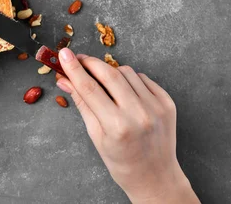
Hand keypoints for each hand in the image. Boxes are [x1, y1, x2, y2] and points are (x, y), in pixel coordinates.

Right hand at [55, 48, 198, 203]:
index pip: (89, 88)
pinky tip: (123, 91)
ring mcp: (156, 107)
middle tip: (78, 59)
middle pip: (108, 74)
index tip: (63, 54)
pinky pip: (142, 78)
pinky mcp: (167, 102)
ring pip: (126, 72)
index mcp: (117, 126)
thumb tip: (64, 80)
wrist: (155, 176)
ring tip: (103, 83)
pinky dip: (129, 79)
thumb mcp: (95, 135)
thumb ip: (82, 103)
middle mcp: (139, 114)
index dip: (74, 68)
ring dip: (110, 71)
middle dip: (90, 63)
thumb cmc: (121, 161)